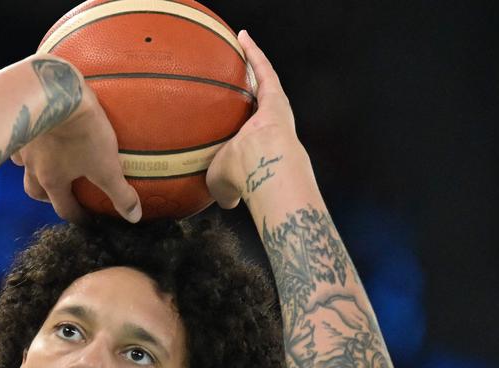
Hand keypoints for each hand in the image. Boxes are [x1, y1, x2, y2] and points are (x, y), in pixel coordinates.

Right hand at [14, 82, 140, 222]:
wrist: (52, 93)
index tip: (86, 219)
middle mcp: (33, 167)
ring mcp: (23, 145)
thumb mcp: (106, 164)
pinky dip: (28, 142)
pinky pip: (20, 138)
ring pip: (23, 166)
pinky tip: (36, 133)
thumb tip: (134, 217)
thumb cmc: (80, 132)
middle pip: (36, 191)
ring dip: (34, 169)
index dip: (77, 216)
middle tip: (62, 192)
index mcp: (53, 181)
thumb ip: (120, 192)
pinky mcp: (20, 122)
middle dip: (48, 197)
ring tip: (47, 161)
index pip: (63, 208)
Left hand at [206, 30, 304, 208]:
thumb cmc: (244, 178)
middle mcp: (271, 124)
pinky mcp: (276, 96)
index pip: (247, 128)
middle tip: (238, 68)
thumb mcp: (222, 184)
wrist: (266, 168)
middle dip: (249, 86)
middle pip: (258, 100)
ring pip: (263, 81)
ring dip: (252, 62)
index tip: (234, 109)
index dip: (241, 118)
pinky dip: (254, 53)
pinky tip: (243, 37)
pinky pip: (263, 70)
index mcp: (257, 145)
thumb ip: (224, 188)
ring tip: (240, 43)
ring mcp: (275, 110)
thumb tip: (227, 199)